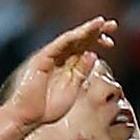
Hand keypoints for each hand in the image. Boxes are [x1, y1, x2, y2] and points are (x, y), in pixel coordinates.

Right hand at [3, 17, 116, 132]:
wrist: (26, 116)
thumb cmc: (47, 108)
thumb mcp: (72, 89)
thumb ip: (81, 72)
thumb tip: (94, 55)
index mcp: (68, 64)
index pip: (85, 47)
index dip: (98, 41)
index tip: (111, 43)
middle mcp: (59, 57)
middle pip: (80, 39)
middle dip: (96, 30)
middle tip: (113, 25)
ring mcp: (50, 56)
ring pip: (71, 38)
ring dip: (87, 29)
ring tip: (101, 23)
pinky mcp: (42, 59)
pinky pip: (58, 45)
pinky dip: (72, 37)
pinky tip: (84, 32)